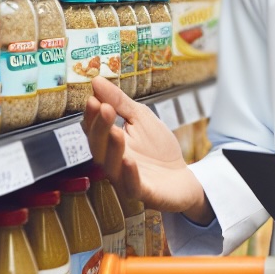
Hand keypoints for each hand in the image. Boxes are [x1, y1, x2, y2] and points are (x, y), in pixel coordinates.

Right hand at [82, 77, 212, 223]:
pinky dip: (129, 174)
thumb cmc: (158, 148)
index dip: (92, 116)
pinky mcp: (142, 192)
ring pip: (112, 166)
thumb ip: (120, 102)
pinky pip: (132, 186)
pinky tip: (130, 161)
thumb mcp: (141, 118)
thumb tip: (96, 80)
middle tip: (103, 108)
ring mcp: (126, 179)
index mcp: (110, 144)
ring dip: (113, 149)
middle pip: (99, 147)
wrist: (182, 177)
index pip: (94, 130)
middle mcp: (113, 162)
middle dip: (100, 128)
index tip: (93, 98)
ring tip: (116, 131)